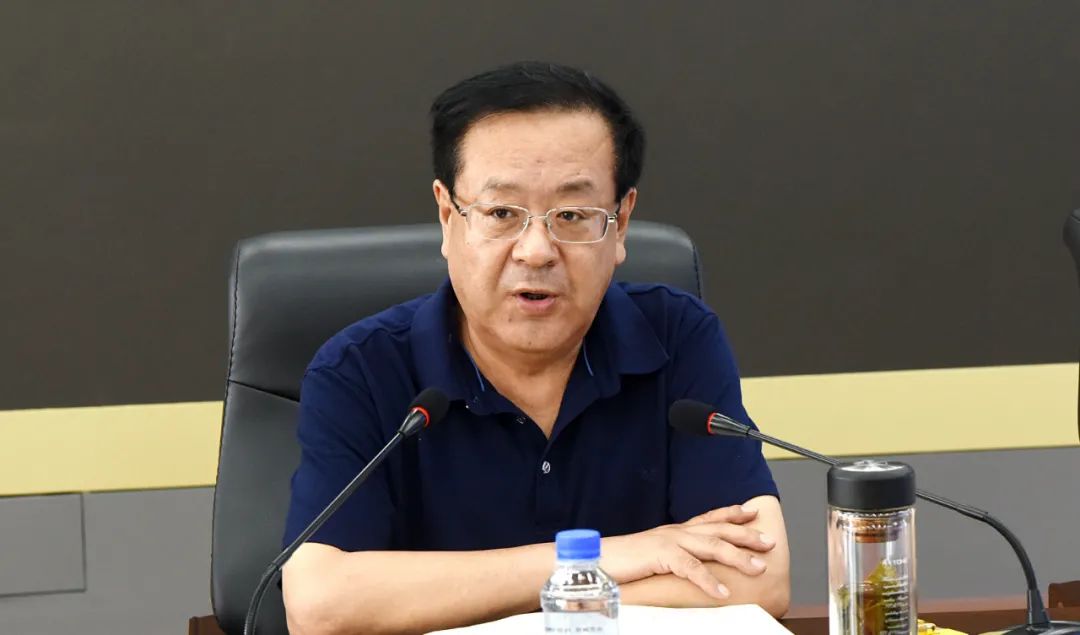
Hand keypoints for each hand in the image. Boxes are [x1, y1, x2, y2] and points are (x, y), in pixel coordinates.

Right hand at [600, 505, 776, 599]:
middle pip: (718, 529)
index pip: (708, 517)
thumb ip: (674, 556)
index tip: (753, 511)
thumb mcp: (654, 555)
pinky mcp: (661, 555)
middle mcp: (676, 531)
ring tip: (758, 567)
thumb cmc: (623, 561)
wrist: (597, 559)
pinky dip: (708, 580)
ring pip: (712, 546)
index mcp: (675, 530)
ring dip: (738, 556)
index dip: (732, 513)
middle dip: (746, 535)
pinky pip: (690, 568)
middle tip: (769, 541)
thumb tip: (689, 565)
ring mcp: (670, 541)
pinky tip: (722, 591)